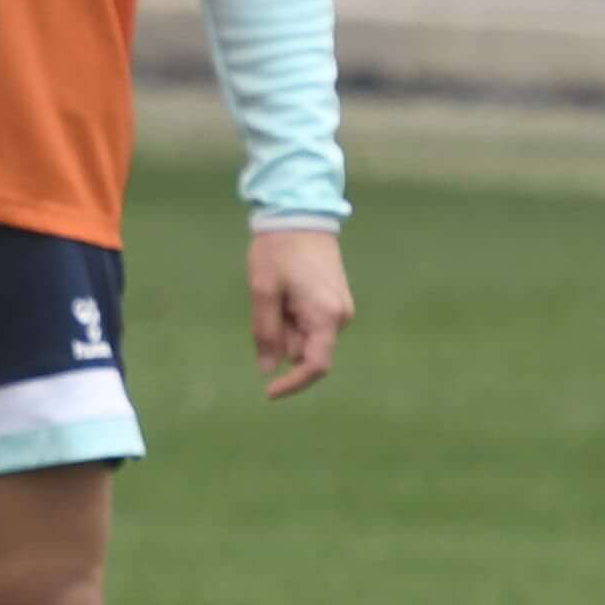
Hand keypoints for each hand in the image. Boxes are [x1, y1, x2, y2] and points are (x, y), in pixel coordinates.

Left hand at [249, 224, 349, 399]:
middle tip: (267, 303)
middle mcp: (340, 317)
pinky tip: (284, 290)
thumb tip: (268, 370)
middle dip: (282, 339)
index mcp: (326, 316)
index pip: (315, 366)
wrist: (300, 213)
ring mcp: (340, 308)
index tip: (268, 391)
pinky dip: (293, 316)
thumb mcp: (264, 292)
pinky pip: (311, 322)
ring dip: (286, 325)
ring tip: (276, 290)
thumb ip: (266, 333)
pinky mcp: (335, 299)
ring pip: (307, 336)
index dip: (293, 384)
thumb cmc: (279, 251)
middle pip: (307, 350)